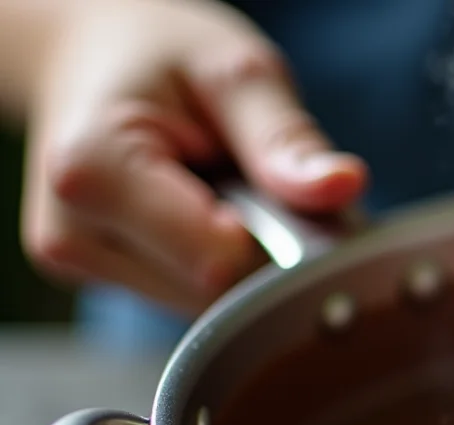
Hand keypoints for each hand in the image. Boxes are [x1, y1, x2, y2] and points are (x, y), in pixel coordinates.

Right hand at [21, 0, 366, 314]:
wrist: (91, 53)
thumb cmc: (161, 55)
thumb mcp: (237, 73)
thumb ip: (286, 139)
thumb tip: (345, 186)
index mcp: (94, 171)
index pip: (218, 263)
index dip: (275, 242)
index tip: (285, 195)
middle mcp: (70, 230)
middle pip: (213, 292)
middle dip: (262, 250)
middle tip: (257, 183)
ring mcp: (78, 260)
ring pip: (204, 305)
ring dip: (239, 259)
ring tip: (222, 190)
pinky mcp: (96, 275)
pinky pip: (187, 297)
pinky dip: (216, 263)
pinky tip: (203, 212)